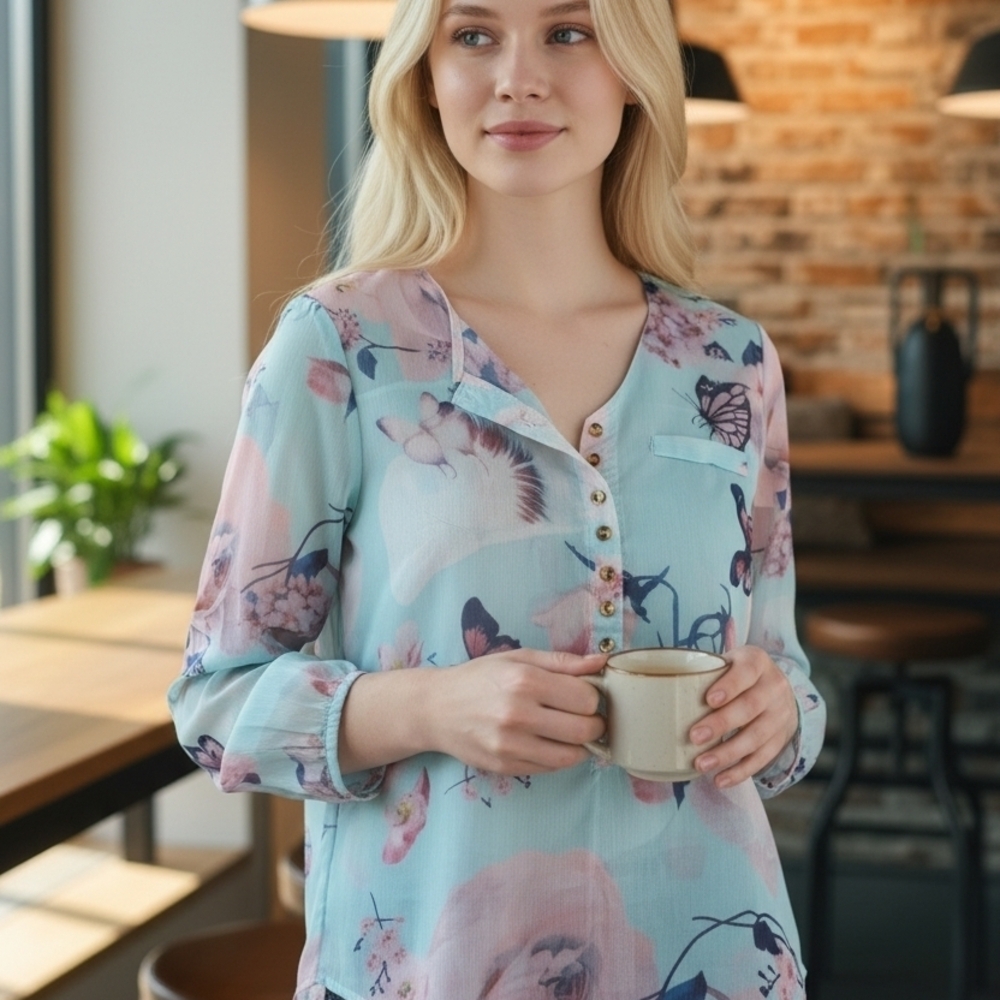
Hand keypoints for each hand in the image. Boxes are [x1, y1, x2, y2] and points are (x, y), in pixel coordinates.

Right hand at [427, 649, 606, 774]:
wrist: (436, 709)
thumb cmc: (479, 678)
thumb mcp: (518, 658)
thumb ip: (562, 662)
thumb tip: (602, 662)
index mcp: (524, 681)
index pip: (585, 698)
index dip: (593, 696)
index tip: (585, 695)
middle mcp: (518, 715)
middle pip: (584, 729)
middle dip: (594, 724)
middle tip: (586, 716)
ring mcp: (511, 746)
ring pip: (571, 755)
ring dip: (580, 745)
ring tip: (571, 731)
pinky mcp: (506, 767)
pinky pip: (549, 768)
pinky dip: (558, 757)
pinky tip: (549, 742)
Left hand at [689, 645, 797, 788]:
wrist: (776, 689)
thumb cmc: (737, 674)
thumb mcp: (726, 663)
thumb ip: (701, 671)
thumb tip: (653, 689)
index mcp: (757, 662)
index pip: (747, 670)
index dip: (730, 685)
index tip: (709, 699)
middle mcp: (774, 687)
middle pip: (750, 707)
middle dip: (721, 724)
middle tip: (694, 736)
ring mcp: (780, 715)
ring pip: (756, 737)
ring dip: (727, 753)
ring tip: (701, 764)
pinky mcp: (781, 738)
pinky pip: (762, 758)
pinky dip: (740, 771)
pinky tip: (720, 780)